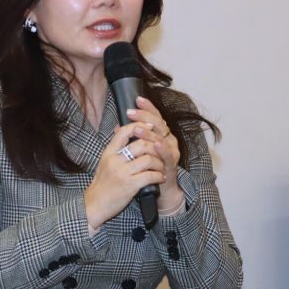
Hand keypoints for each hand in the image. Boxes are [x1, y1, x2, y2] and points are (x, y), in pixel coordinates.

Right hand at [83, 122, 166, 234]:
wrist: (95, 204)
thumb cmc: (102, 183)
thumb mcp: (105, 162)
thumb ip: (115, 148)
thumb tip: (122, 131)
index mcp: (109, 152)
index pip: (124, 132)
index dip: (139, 126)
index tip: (150, 126)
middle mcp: (115, 160)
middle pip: (141, 144)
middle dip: (155, 147)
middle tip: (161, 152)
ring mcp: (122, 173)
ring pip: (148, 159)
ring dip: (159, 163)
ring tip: (161, 167)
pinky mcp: (129, 185)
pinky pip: (150, 176)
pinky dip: (158, 176)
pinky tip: (160, 178)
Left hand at [127, 96, 184, 211]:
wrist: (159, 190)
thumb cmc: (148, 168)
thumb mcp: (137, 151)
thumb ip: (130, 138)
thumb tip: (117, 126)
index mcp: (160, 134)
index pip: (154, 117)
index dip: (147, 108)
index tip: (137, 99)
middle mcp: (168, 139)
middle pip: (158, 123)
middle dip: (144, 117)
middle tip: (131, 112)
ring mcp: (171, 151)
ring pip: (161, 138)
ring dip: (149, 133)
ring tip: (137, 128)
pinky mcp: (172, 164)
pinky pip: (167, 154)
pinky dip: (161, 149)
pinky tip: (155, 144)